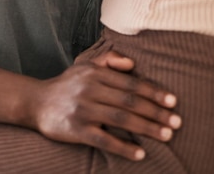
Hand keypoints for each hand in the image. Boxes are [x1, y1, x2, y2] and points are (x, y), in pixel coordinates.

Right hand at [30, 51, 180, 161]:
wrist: (36, 102)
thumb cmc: (68, 84)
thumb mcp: (85, 65)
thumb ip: (109, 60)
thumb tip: (132, 63)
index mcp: (95, 73)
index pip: (130, 82)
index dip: (153, 92)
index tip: (173, 101)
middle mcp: (90, 88)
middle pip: (129, 101)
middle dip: (156, 112)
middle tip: (177, 122)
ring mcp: (83, 110)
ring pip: (121, 119)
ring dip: (147, 128)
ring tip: (166, 135)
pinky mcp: (76, 130)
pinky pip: (104, 139)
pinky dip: (124, 147)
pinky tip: (140, 153)